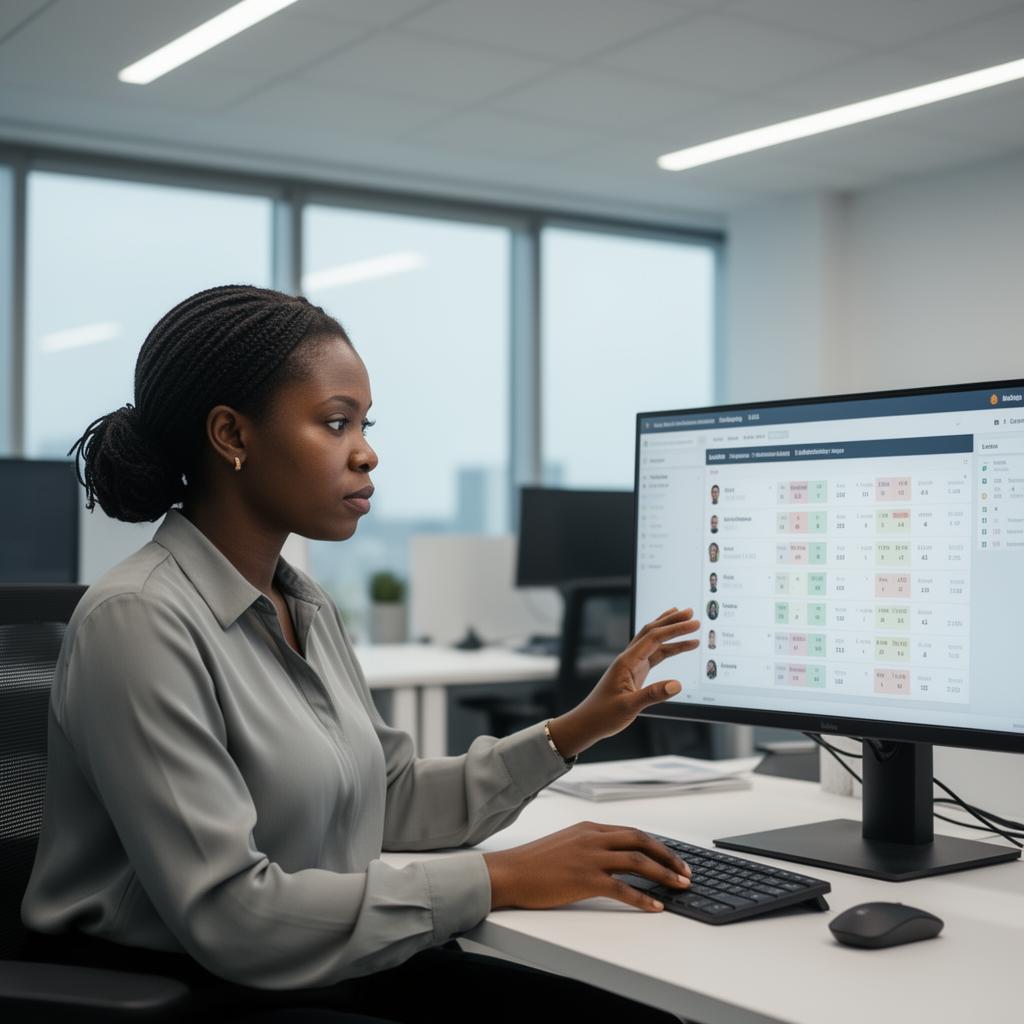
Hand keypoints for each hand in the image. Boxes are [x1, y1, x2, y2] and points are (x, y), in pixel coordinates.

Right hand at [483, 821, 691, 911]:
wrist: (511, 872)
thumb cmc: (535, 862)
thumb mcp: (567, 843)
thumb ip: (591, 845)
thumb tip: (616, 857)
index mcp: (590, 828)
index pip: (633, 832)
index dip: (657, 845)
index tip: (673, 858)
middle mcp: (594, 838)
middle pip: (641, 841)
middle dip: (668, 856)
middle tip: (686, 871)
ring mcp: (590, 857)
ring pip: (638, 862)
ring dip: (663, 875)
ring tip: (679, 887)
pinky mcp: (585, 879)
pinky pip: (622, 889)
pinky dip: (643, 898)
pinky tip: (655, 906)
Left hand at [547, 607, 699, 758]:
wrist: (588, 722)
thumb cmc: (603, 715)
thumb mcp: (628, 707)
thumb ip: (653, 695)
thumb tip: (677, 685)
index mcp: (626, 662)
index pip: (654, 638)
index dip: (675, 629)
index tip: (693, 624)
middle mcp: (629, 659)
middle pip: (652, 632)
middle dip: (672, 622)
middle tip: (691, 613)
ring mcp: (631, 665)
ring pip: (653, 642)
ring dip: (670, 632)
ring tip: (688, 624)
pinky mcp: (634, 673)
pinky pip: (653, 655)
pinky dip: (667, 648)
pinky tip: (677, 647)